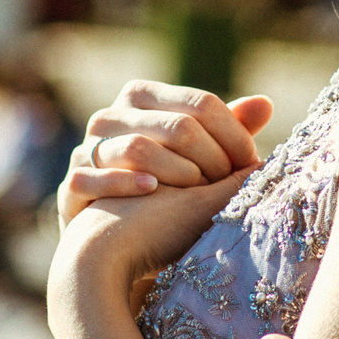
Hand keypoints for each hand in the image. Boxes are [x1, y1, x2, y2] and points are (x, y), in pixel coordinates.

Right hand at [60, 82, 276, 222]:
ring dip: (174, 169)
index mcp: (143, 98)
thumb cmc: (162, 191)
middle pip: (176, 126)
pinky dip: (125, 182)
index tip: (251, 164)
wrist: (110, 240)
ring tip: (196, 188)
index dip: (233, 134)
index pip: (200, 103)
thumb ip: (227, 129)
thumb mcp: (196, 157)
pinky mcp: (73, 185)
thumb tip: (265, 103)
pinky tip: (152, 190)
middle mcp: (111, 117)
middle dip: (210, 157)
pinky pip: (94, 176)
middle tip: (227, 184)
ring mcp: (87, 150)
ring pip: (136, 147)